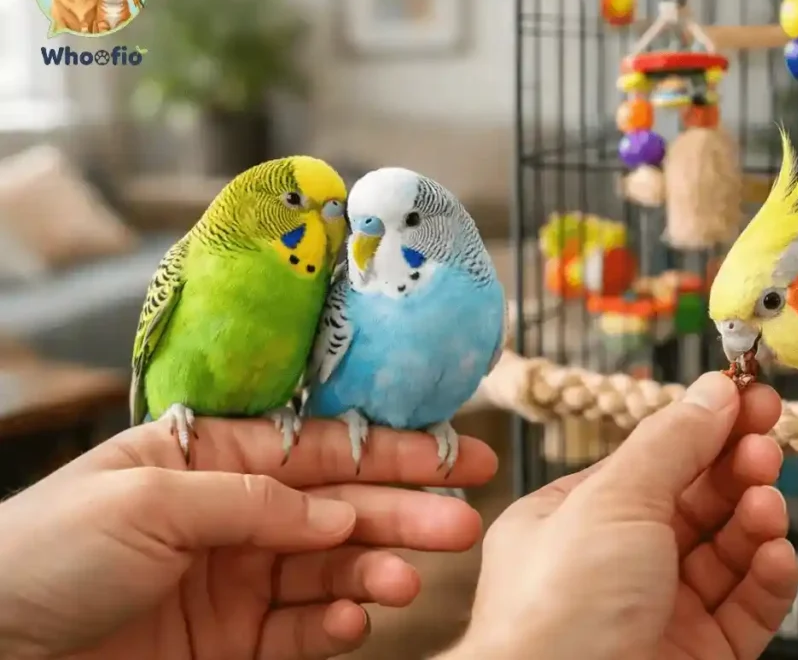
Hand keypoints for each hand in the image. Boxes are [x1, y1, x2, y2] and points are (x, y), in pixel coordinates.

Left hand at [0, 418, 496, 659]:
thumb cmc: (42, 552)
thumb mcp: (145, 498)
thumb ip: (251, 496)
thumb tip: (336, 507)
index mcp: (210, 458)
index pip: (318, 448)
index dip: (389, 452)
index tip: (454, 455)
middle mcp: (234, 515)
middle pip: (339, 507)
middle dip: (404, 511)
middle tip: (464, 520)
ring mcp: (237, 581)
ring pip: (331, 568)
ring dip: (376, 569)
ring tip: (407, 579)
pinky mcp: (233, 643)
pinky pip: (302, 630)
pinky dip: (336, 623)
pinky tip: (353, 618)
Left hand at [455, 373, 797, 659]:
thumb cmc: (561, 603)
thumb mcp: (614, 499)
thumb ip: (672, 441)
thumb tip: (714, 389)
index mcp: (576, 518)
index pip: (652, 460)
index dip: (702, 426)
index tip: (749, 396)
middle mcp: (616, 562)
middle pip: (694, 501)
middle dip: (735, 466)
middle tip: (767, 438)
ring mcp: (660, 609)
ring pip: (726, 551)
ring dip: (754, 518)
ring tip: (766, 499)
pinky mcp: (701, 654)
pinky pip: (747, 607)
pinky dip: (767, 577)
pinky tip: (775, 553)